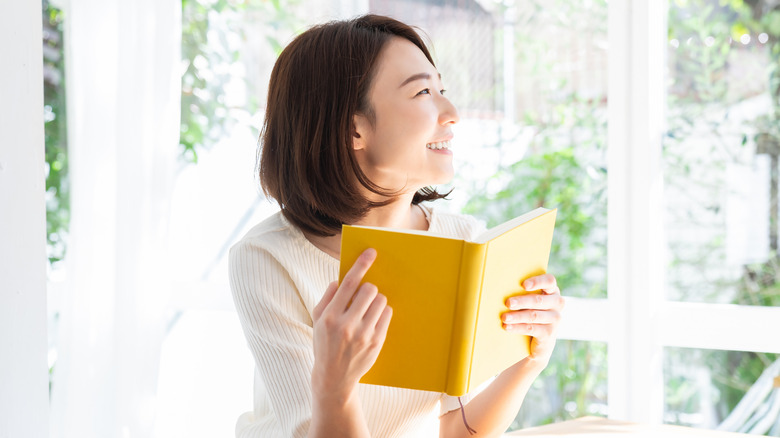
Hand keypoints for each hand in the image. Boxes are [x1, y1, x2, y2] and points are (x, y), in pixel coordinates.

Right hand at [310, 248, 392, 401]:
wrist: (333, 377)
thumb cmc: (324, 343)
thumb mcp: (317, 320)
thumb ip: (327, 298)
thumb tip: (340, 280)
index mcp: (329, 317)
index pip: (348, 284)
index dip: (360, 265)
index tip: (371, 252)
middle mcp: (347, 326)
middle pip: (369, 290)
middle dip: (367, 288)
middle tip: (363, 295)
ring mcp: (363, 335)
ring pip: (381, 301)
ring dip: (375, 301)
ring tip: (366, 311)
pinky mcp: (376, 342)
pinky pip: (387, 315)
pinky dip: (381, 313)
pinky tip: (372, 321)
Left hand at [502, 273, 563, 366]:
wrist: (537, 340)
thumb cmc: (528, 312)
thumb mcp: (528, 301)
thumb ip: (521, 292)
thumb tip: (501, 288)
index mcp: (552, 291)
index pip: (549, 281)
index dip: (537, 281)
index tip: (524, 285)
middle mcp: (557, 303)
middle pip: (538, 300)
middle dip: (522, 301)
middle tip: (508, 303)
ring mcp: (555, 319)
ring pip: (533, 315)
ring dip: (517, 316)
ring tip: (504, 317)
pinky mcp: (550, 333)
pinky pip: (532, 329)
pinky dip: (518, 327)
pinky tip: (507, 327)